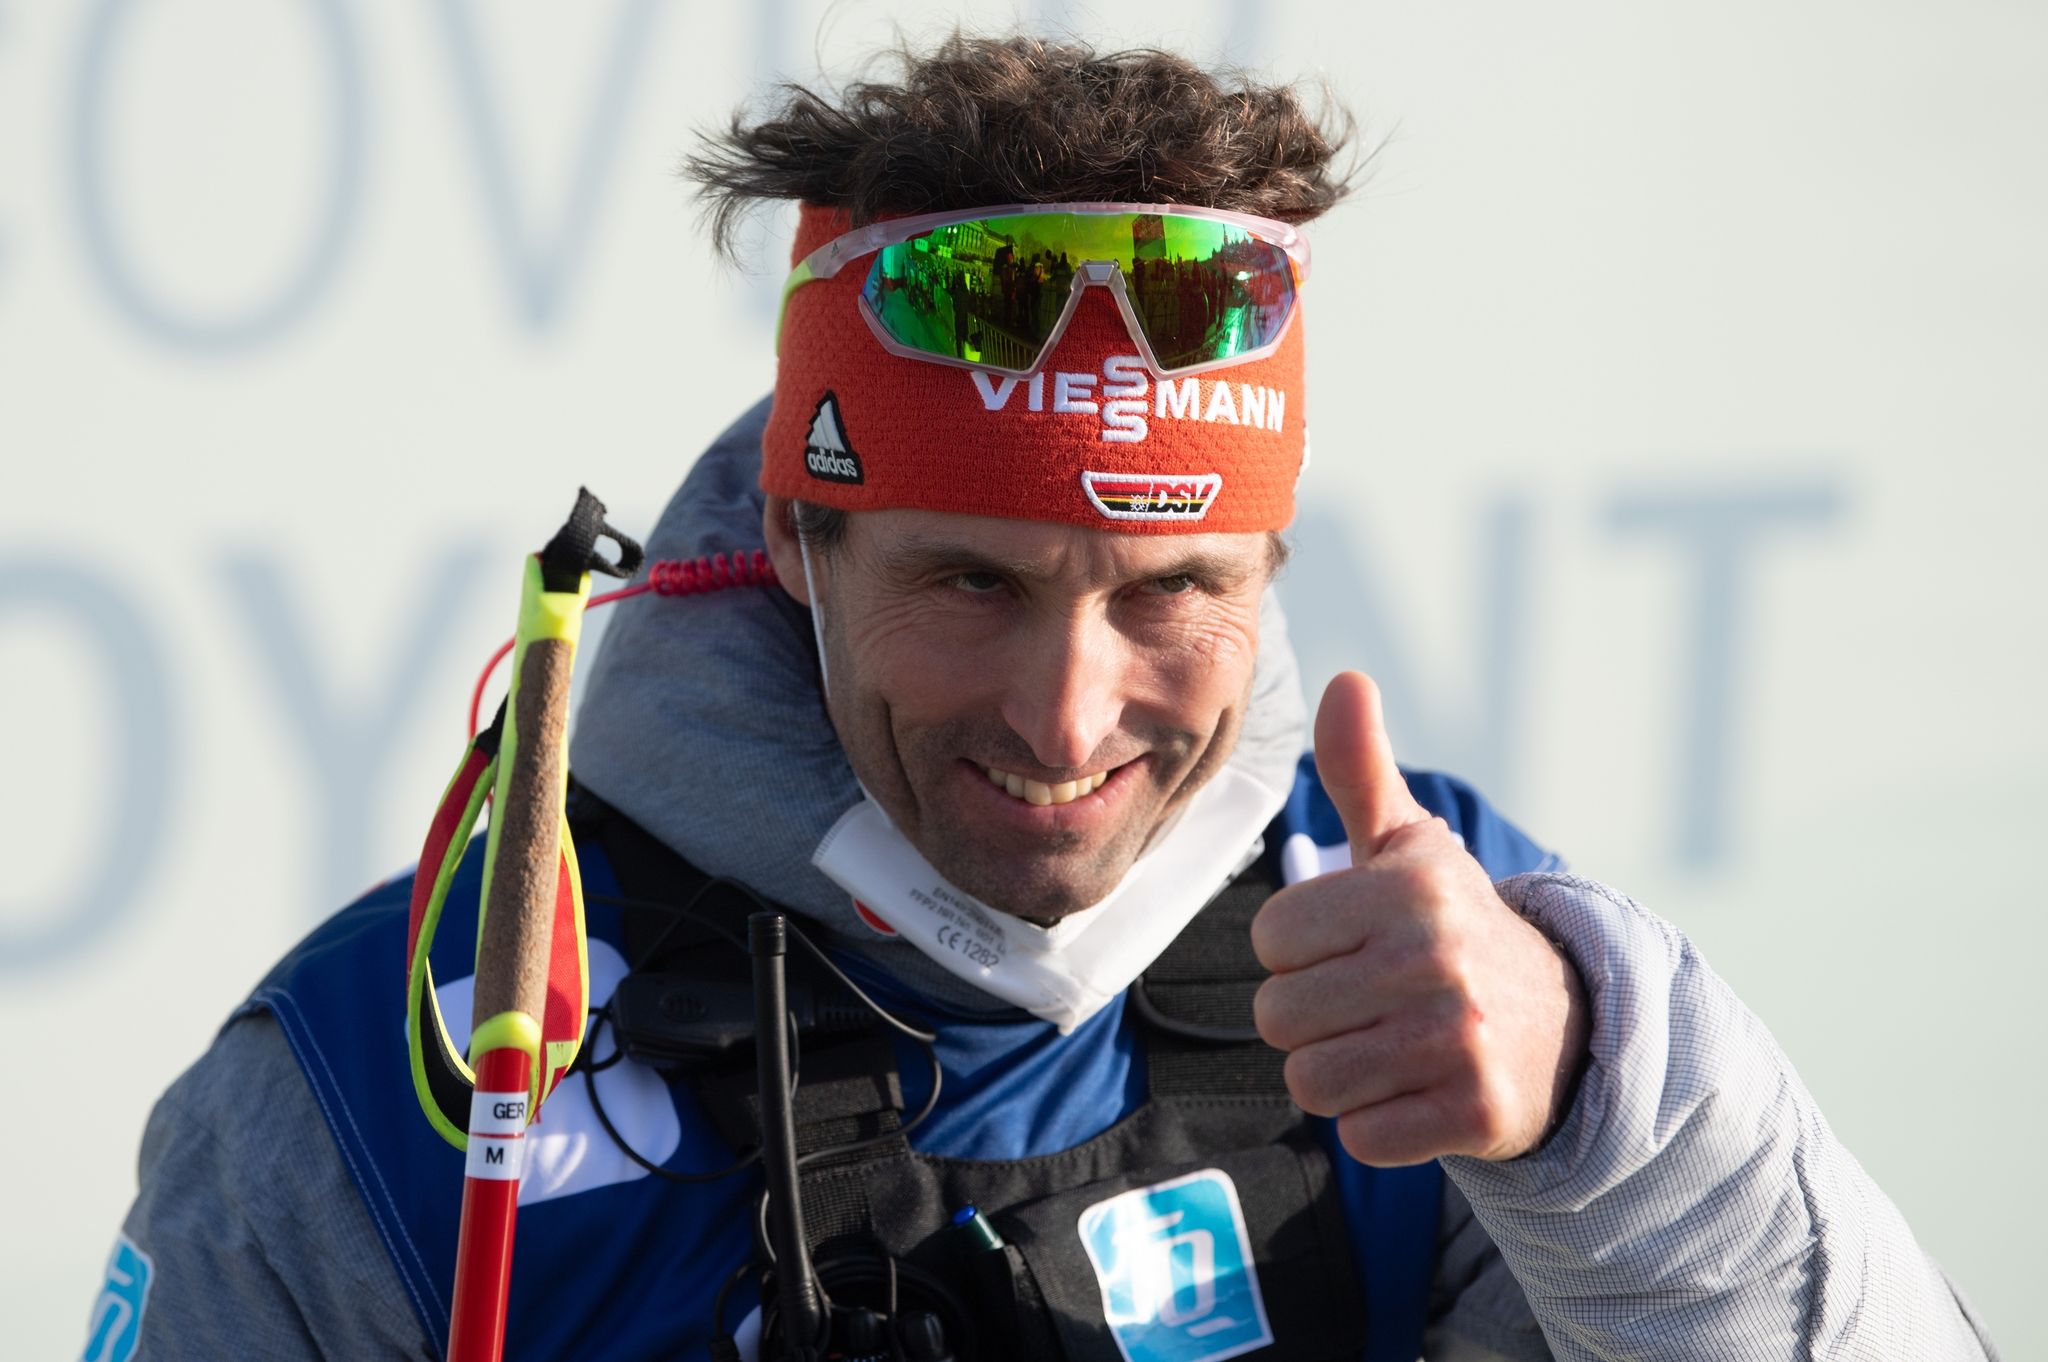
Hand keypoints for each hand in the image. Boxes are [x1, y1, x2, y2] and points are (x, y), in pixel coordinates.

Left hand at [1251, 672, 1589, 1165]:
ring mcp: (1460, 1039)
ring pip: (1311, 1081)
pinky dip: (1379, 1123)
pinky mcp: (1476, 1112)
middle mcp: (1436, 959)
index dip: (1298, 951)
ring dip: (1339, 1074)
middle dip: (1311, 1019)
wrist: (1568, 1027)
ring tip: (1390, 1046)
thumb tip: (1347, 677)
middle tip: (1369, 1005)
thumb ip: (1361, 770)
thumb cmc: (1456, 929)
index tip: (1350, 949)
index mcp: (1409, 889)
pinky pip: (1362, 1135)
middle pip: (1279, 1017)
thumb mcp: (1411, 849)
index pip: (1271, 937)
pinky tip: (1418, 1090)